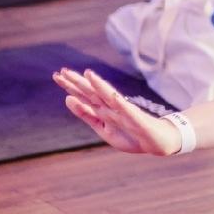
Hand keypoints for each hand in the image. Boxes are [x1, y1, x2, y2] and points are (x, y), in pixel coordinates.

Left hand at [54, 67, 181, 154]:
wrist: (156, 142)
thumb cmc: (130, 135)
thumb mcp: (102, 128)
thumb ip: (86, 114)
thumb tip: (67, 98)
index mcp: (103, 109)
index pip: (84, 95)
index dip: (71, 86)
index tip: (57, 75)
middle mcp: (111, 106)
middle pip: (93, 93)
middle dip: (78, 82)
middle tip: (62, 71)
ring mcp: (123, 111)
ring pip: (108, 97)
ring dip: (98, 85)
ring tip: (87, 74)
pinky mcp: (136, 118)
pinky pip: (126, 109)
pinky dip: (118, 102)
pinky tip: (111, 94)